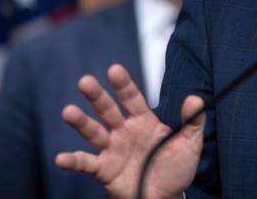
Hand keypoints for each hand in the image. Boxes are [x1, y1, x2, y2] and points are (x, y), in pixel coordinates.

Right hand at [55, 64, 204, 198]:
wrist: (166, 198)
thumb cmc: (177, 169)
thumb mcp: (190, 143)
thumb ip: (193, 121)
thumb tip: (196, 98)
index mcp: (144, 122)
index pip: (132, 98)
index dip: (123, 85)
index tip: (114, 70)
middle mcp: (124, 132)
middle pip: (108, 110)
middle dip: (97, 96)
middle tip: (85, 82)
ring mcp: (112, 150)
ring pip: (93, 132)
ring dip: (81, 122)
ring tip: (68, 111)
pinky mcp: (104, 170)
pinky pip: (86, 164)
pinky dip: (72, 161)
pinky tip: (61, 158)